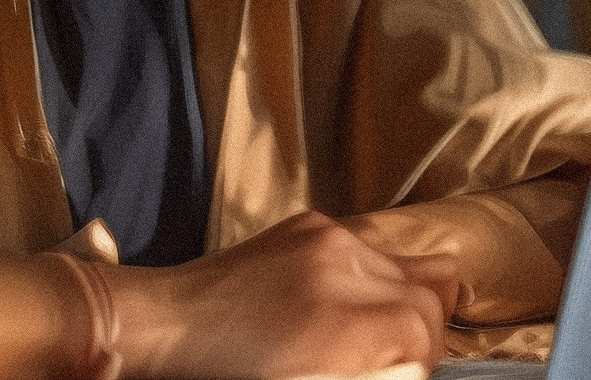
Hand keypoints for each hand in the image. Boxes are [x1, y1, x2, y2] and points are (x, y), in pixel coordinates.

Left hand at [105, 211, 455, 377]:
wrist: (162, 326)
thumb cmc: (226, 371)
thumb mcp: (313, 379)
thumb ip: (371, 366)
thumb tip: (409, 363)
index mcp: (341, 321)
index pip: (425, 328)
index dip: (425, 357)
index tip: (406, 371)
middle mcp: (340, 268)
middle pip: (428, 292)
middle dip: (421, 329)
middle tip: (396, 355)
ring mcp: (324, 239)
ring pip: (405, 264)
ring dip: (397, 298)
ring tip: (369, 328)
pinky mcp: (308, 225)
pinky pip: (365, 247)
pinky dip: (365, 276)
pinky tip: (336, 300)